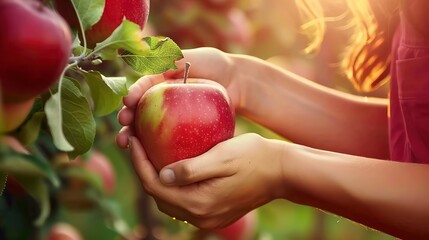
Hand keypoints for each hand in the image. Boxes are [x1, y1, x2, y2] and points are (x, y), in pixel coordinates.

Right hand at [116, 47, 239, 148]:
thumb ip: (174, 59)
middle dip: (126, 121)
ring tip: (124, 145)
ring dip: (134, 136)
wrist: (235, 82)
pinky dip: (157, 146)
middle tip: (122, 130)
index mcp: (159, 80)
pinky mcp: (180, 128)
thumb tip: (153, 61)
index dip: (132, 94)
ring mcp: (170, 115)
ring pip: (147, 127)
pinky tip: (149, 155)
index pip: (142, 87)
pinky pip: (167, 138)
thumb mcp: (194, 57)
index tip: (127, 102)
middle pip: (138, 111)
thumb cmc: (214, 65)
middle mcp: (161, 99)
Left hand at [128, 133, 285, 228]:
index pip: (155, 184)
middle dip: (143, 170)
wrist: (282, 172)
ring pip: (169, 201)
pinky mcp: (215, 213)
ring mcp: (208, 218)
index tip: (133, 138)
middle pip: (158, 195)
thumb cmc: (254, 157)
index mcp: (200, 203)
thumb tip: (162, 174)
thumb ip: (191, 169)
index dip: (139, 161)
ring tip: (148, 154)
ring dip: (155, 179)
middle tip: (137, 144)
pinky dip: (171, 186)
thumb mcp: (223, 156)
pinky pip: (183, 202)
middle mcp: (201, 216)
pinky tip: (170, 167)